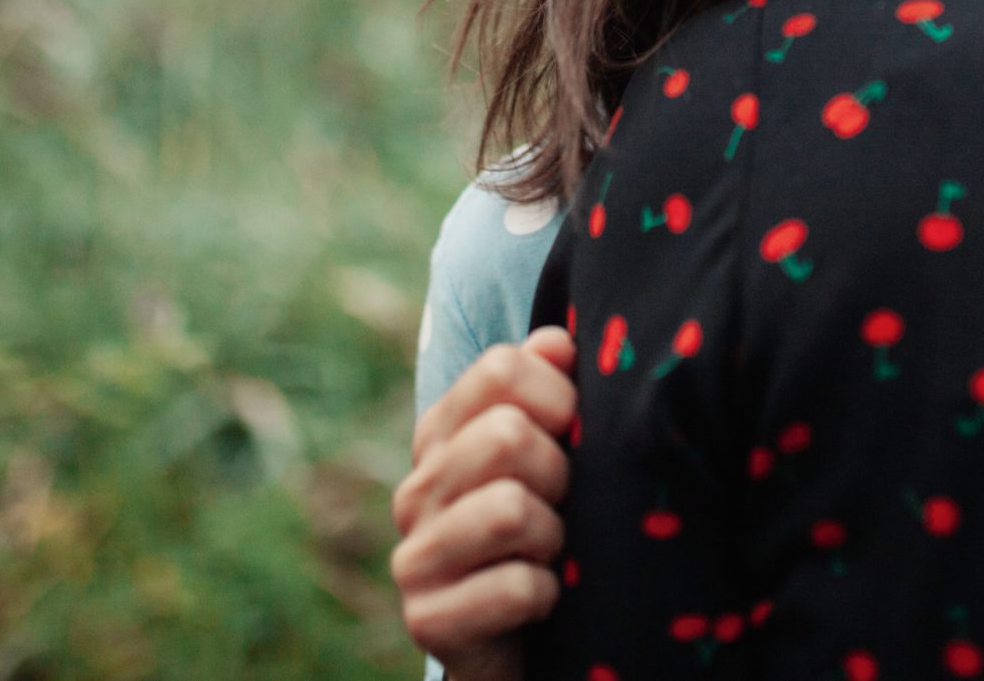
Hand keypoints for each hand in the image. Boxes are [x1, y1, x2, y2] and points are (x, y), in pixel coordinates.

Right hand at [391, 327, 577, 678]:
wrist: (519, 643)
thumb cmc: (543, 530)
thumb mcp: (553, 454)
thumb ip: (551, 391)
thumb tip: (558, 341)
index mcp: (442, 433)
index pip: (502, 368)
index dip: (559, 396)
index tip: (571, 433)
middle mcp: (417, 487)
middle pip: (509, 434)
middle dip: (560, 471)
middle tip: (563, 503)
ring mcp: (413, 555)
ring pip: (511, 510)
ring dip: (554, 536)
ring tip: (551, 552)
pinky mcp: (426, 620)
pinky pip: (515, 587)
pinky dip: (547, 594)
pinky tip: (543, 600)